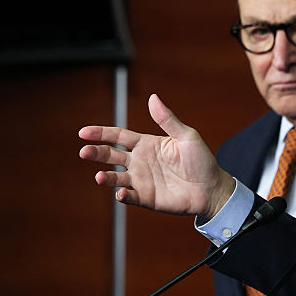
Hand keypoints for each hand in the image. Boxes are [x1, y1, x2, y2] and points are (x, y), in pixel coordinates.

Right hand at [78, 94, 234, 217]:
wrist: (212, 188)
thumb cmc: (201, 160)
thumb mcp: (187, 136)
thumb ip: (168, 120)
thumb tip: (153, 97)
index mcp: (146, 144)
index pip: (118, 136)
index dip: (101, 133)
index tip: (84, 132)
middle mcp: (140, 162)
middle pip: (111, 156)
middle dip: (96, 153)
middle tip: (84, 152)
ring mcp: (142, 181)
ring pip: (116, 178)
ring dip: (106, 178)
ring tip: (100, 177)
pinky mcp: (147, 198)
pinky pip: (130, 197)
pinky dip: (123, 196)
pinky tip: (122, 193)